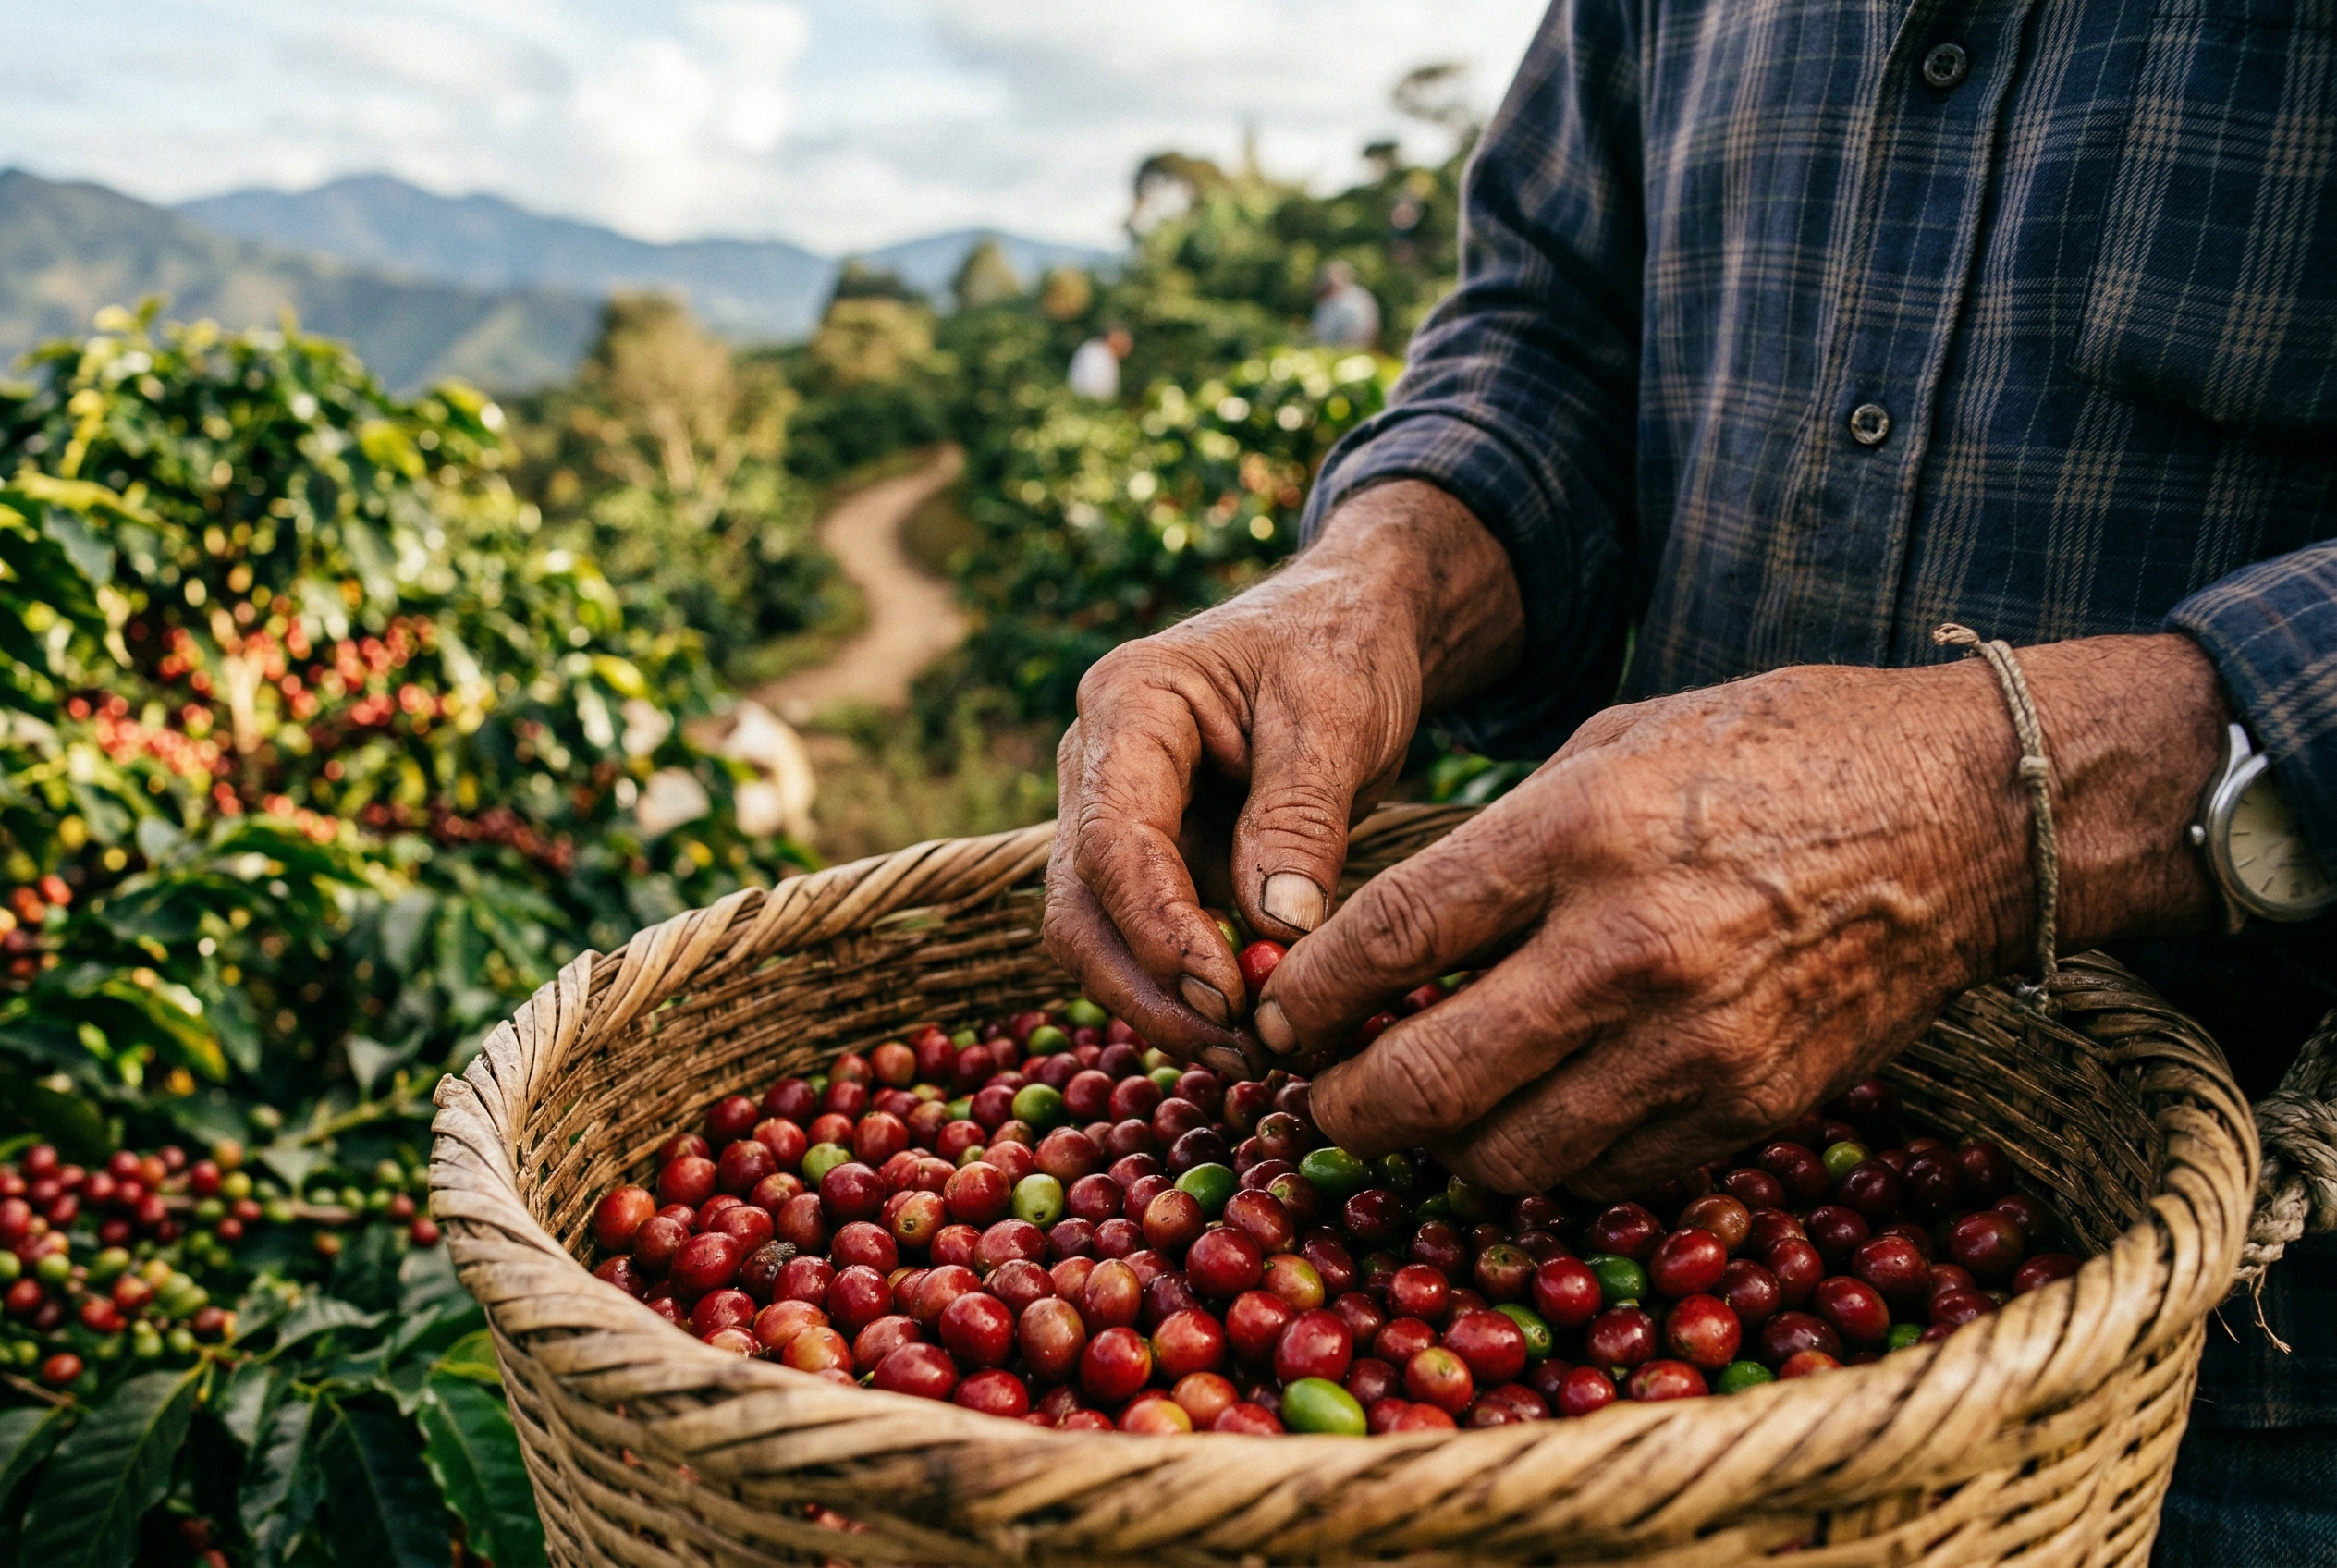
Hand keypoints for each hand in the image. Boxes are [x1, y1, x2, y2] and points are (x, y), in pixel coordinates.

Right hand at [1042, 482, 1522, 1075]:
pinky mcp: (1148, 860)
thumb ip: (1302, 819)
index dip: (1161, 931)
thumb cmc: (1341, 649)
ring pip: (1098, 937)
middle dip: (1151, 989)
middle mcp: (1094, 763)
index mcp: (1127, 703)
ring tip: (1251, 1055)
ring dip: (1164, 1005)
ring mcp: (1110, 814)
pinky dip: (1186, 992)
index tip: (1231, 995)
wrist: (1349, 625)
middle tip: (1241, 1050)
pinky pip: (1142, 940)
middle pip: (1081, 905)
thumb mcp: (1338, 717)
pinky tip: (1248, 1029)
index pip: (1114, 840)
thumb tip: (1277, 933)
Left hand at [1259, 635, 2229, 1196]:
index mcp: (1580, 830)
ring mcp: (1698, 1044)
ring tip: (1418, 1119)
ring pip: (1511, 1153)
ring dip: (1442, 1150)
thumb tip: (1394, 928)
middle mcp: (1629, 949)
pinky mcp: (1753, 1106)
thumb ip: (1501, 838)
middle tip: (1318, 1103)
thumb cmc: (1784, 750)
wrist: (1970, 814)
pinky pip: (1609, 1171)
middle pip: (1429, 1078)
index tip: (1276, 1022)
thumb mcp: (1620, 742)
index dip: (1309, 999)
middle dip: (1346, 1108)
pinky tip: (1527, 1124)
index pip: (1391, 940)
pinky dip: (1548, 1161)